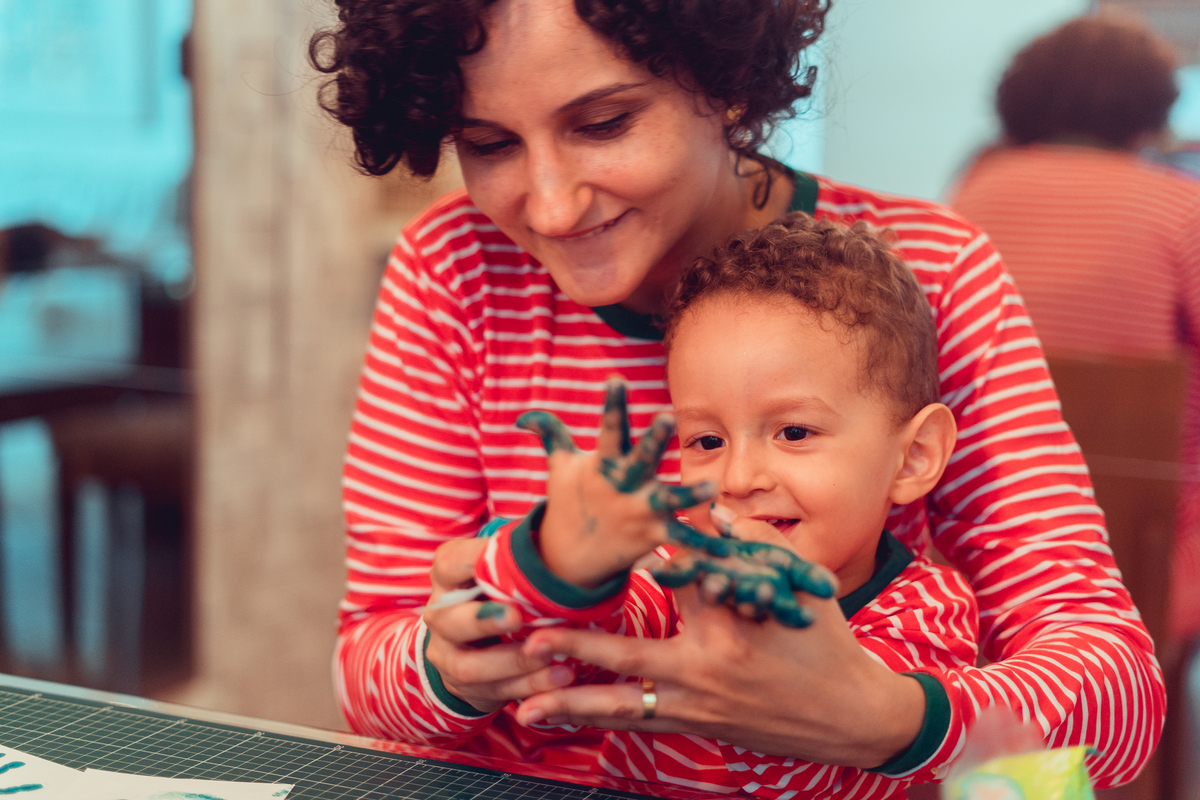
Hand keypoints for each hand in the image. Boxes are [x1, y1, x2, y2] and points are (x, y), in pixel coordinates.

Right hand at [422, 537, 575, 713]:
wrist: (473, 641)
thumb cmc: (501, 590)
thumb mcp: (501, 570)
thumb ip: (519, 558)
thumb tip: (560, 536)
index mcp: (448, 577)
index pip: (450, 563)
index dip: (473, 563)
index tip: (504, 563)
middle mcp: (439, 616)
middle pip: (450, 621)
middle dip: (483, 622)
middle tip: (517, 617)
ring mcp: (448, 656)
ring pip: (471, 667)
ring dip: (515, 662)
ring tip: (555, 658)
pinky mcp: (467, 688)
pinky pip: (497, 692)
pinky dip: (531, 687)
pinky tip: (560, 679)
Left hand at [514, 517, 925, 768]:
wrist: (848, 716)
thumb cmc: (823, 644)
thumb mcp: (796, 587)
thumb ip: (751, 542)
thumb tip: (709, 507)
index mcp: (729, 623)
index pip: (674, 581)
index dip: (640, 556)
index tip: (601, 534)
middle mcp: (705, 667)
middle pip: (627, 657)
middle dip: (574, 650)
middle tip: (529, 641)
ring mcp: (698, 704)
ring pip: (623, 705)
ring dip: (572, 704)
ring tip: (525, 706)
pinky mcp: (698, 725)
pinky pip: (640, 724)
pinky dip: (602, 722)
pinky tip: (570, 720)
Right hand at [516, 379, 715, 587]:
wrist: (570, 558)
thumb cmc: (571, 501)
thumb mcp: (560, 467)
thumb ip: (550, 435)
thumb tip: (522, 416)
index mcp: (604, 465)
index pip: (608, 429)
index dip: (611, 405)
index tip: (615, 379)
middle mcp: (623, 486)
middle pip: (641, 458)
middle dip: (653, 439)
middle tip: (666, 417)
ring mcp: (640, 512)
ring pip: (669, 500)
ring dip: (689, 494)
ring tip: (710, 485)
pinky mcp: (654, 536)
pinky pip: (681, 539)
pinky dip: (702, 545)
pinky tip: (726, 546)